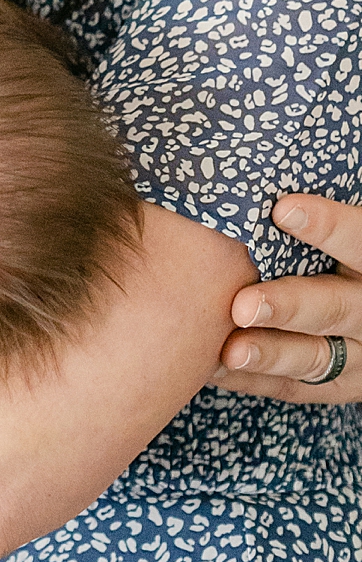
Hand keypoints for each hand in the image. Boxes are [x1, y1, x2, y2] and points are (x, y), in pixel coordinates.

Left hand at [214, 193, 361, 401]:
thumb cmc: (326, 255)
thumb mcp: (337, 236)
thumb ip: (300, 213)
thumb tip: (237, 173)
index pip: (359, 240)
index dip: (326, 225)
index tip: (281, 209)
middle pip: (333, 307)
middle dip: (287, 306)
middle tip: (241, 304)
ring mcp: (359, 354)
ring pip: (316, 357)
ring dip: (269, 354)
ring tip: (228, 351)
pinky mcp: (338, 385)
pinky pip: (294, 388)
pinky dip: (254, 379)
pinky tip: (214, 368)